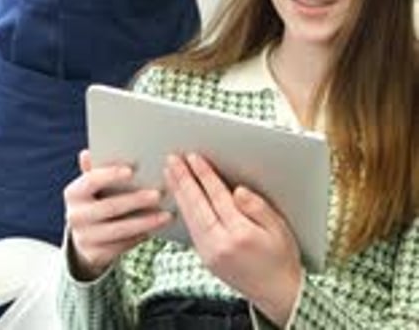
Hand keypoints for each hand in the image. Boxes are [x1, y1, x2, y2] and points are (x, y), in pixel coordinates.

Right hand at [64, 150, 172, 278]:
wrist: (84, 236)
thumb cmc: (95, 200)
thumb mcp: (92, 185)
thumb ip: (94, 170)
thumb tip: (88, 153)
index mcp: (73, 193)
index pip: (91, 181)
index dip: (111, 175)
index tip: (132, 170)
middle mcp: (75, 216)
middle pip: (109, 207)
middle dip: (136, 201)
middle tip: (158, 194)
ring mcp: (84, 238)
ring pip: (119, 230)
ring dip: (145, 222)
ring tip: (165, 215)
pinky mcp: (95, 255)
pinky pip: (122, 246)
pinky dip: (140, 236)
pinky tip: (155, 228)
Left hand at [164, 153, 301, 326]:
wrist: (278, 294)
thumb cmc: (281, 258)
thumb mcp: (279, 228)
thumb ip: (258, 206)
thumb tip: (238, 190)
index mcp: (240, 234)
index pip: (217, 196)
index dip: (204, 174)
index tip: (194, 157)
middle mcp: (220, 245)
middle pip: (196, 205)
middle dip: (183, 179)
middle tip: (172, 159)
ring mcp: (209, 254)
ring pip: (189, 217)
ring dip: (178, 192)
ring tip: (169, 172)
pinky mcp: (205, 259)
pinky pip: (190, 228)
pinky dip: (182, 209)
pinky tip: (178, 197)